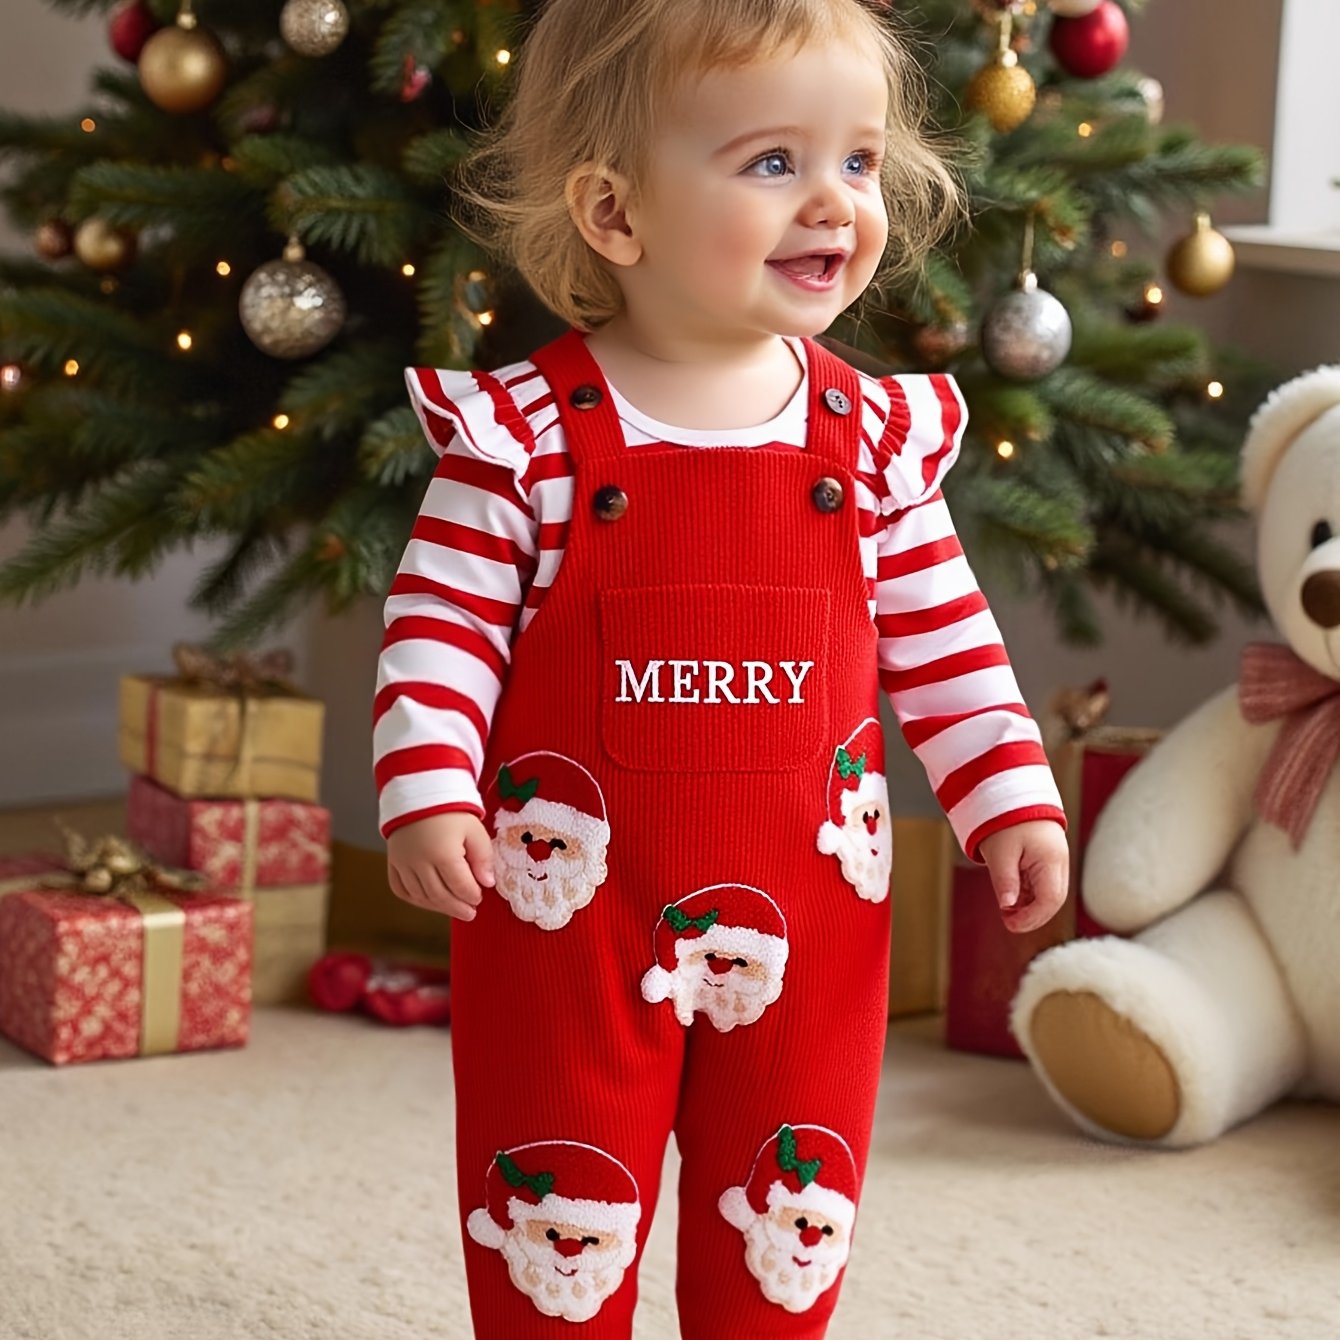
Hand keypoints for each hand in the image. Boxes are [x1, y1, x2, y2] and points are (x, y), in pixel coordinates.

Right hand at [386, 811, 494, 921]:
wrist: (419, 794)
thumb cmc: (450, 811)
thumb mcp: (474, 829)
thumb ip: (483, 857)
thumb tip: (488, 883)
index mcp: (442, 853)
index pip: (460, 886)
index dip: (472, 896)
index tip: (480, 898)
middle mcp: (419, 862)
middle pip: (439, 896)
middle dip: (457, 908)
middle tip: (470, 913)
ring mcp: (403, 864)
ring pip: (420, 897)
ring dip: (438, 906)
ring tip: (453, 908)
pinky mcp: (393, 863)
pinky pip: (401, 890)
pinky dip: (416, 900)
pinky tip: (429, 901)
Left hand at [978, 819, 1068, 934]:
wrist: (1013, 797)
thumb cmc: (1005, 822)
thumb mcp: (1000, 853)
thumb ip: (1005, 881)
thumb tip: (1007, 907)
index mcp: (1050, 860)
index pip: (1050, 899)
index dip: (1032, 917)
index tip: (1010, 924)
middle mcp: (1059, 863)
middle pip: (1054, 900)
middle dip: (1033, 916)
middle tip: (1008, 922)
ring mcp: (1056, 862)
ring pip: (1049, 895)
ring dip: (1031, 907)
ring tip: (1007, 911)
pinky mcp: (1049, 862)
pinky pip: (1044, 885)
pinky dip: (1030, 896)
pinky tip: (1013, 899)